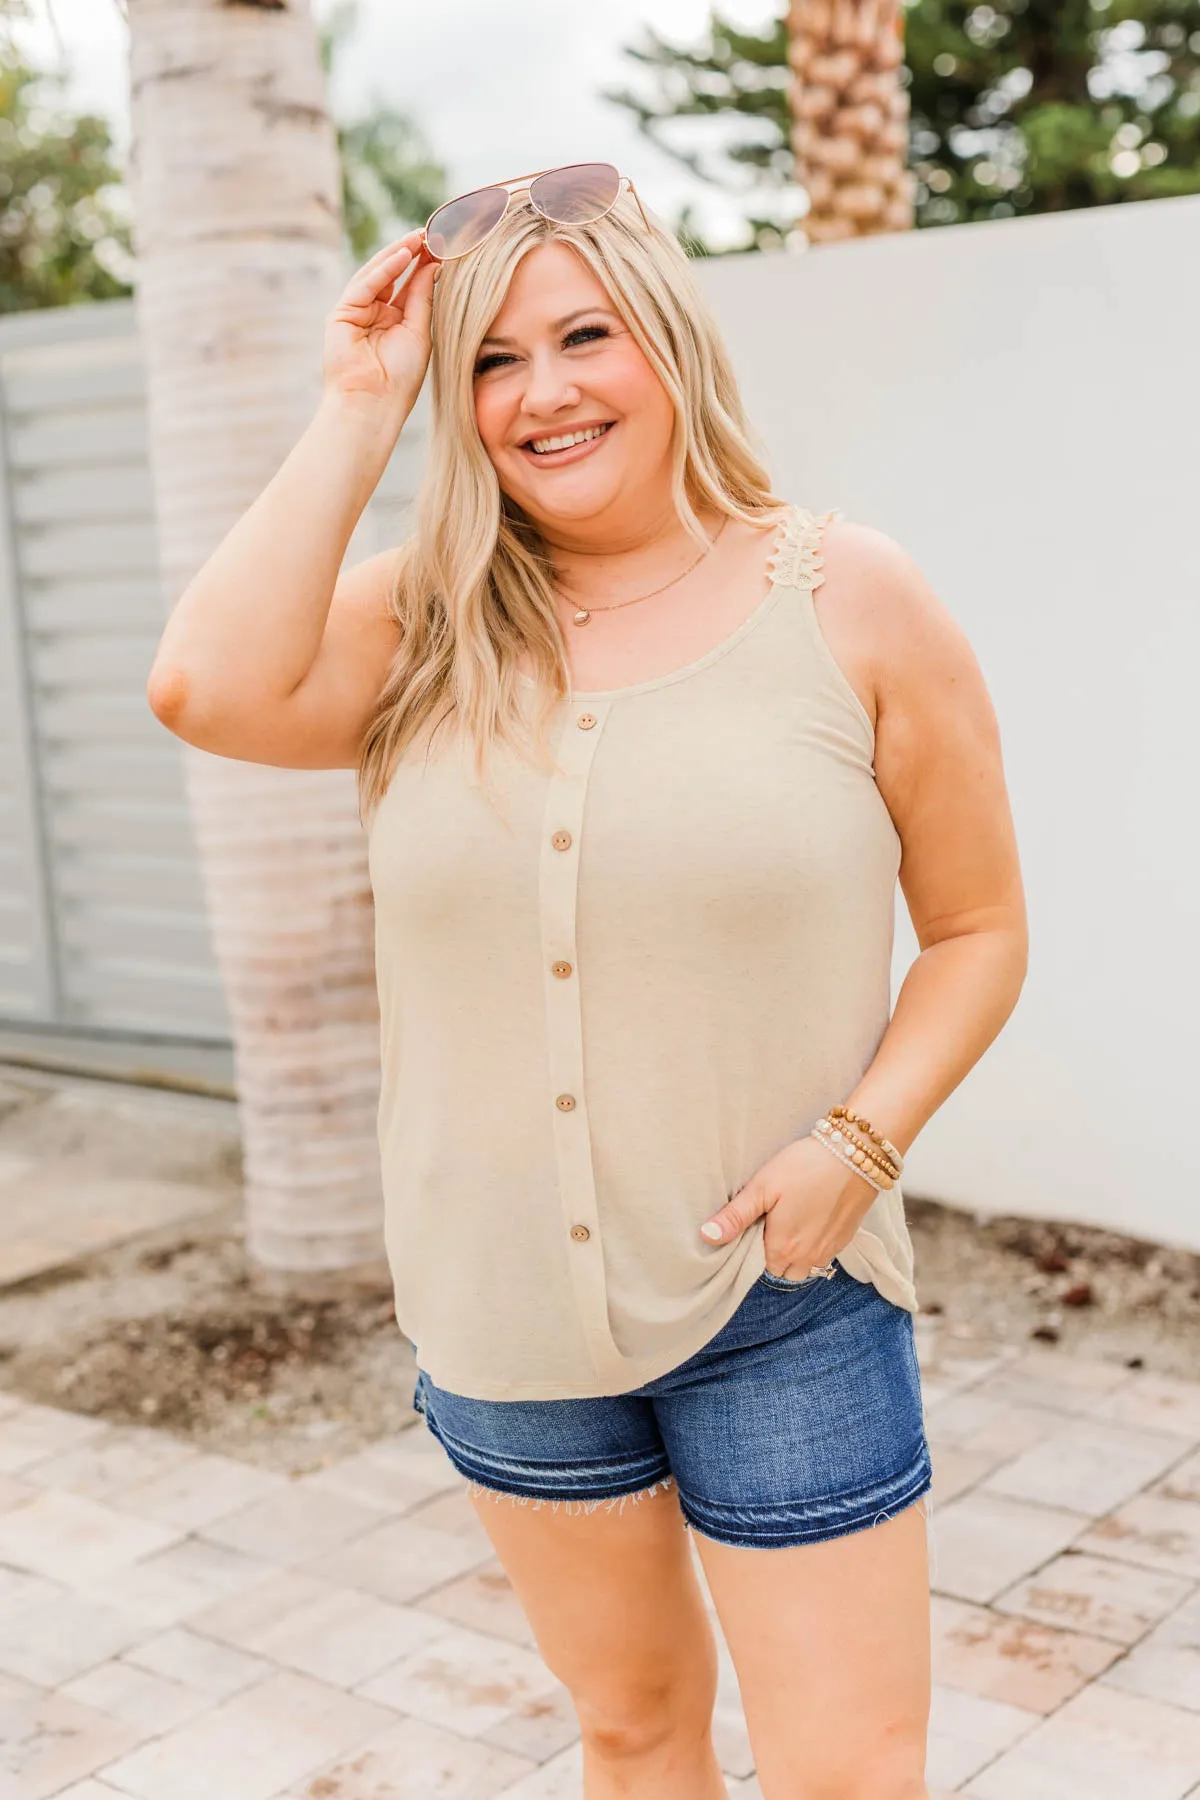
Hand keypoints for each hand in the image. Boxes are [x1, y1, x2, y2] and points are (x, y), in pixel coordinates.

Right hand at [322, 229, 437, 418]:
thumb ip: (422, 298)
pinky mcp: (341, 314)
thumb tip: (433, 265)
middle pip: (394, 276)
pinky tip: (402, 255)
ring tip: (420, 238)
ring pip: (377, 275)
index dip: (425, 266)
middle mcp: (375, 314)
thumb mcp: (419, 332)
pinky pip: (364, 285)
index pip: (410, 285)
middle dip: (412, 255)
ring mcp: (357, 312)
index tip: (444, 246)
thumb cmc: (401, 378)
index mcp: (396, 322)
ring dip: (398, 254)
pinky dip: (383, 269)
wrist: (376, 403)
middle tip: (432, 234)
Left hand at [699, 1135, 877, 1280]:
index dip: (754, 1247)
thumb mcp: (763, 1187)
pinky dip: (816, 1246)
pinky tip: (813, 1219)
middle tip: (772, 1224)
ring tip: (792, 1223)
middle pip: (783, 1271)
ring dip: (797, 1254)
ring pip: (806, 1267)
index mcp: (782, 1247)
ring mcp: (829, 1250)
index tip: (756, 1225)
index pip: (759, 1265)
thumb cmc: (805, 1167)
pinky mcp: (846, 1239)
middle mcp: (807, 1257)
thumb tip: (706, 1237)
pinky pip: (825, 1256)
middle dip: (775, 1255)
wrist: (856, 1156)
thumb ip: (736, 1216)